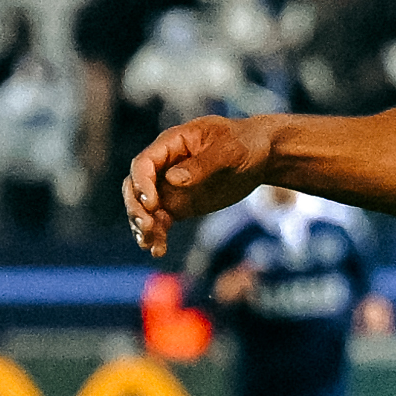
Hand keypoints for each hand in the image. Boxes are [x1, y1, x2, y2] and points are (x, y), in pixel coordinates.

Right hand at [122, 113, 273, 253]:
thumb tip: (172, 180)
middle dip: (136, 209)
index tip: (151, 204)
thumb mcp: (229, 150)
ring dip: (142, 226)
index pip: (143, 163)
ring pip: (143, 208)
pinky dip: (157, 236)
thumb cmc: (245, 144)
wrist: (261, 157)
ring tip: (150, 245)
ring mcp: (169, 186)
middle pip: (135, 187)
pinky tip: (158, 251)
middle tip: (148, 228)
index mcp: (172, 144)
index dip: (142, 184)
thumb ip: (202, 165)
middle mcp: (164, 165)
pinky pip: (160, 221)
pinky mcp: (179, 205)